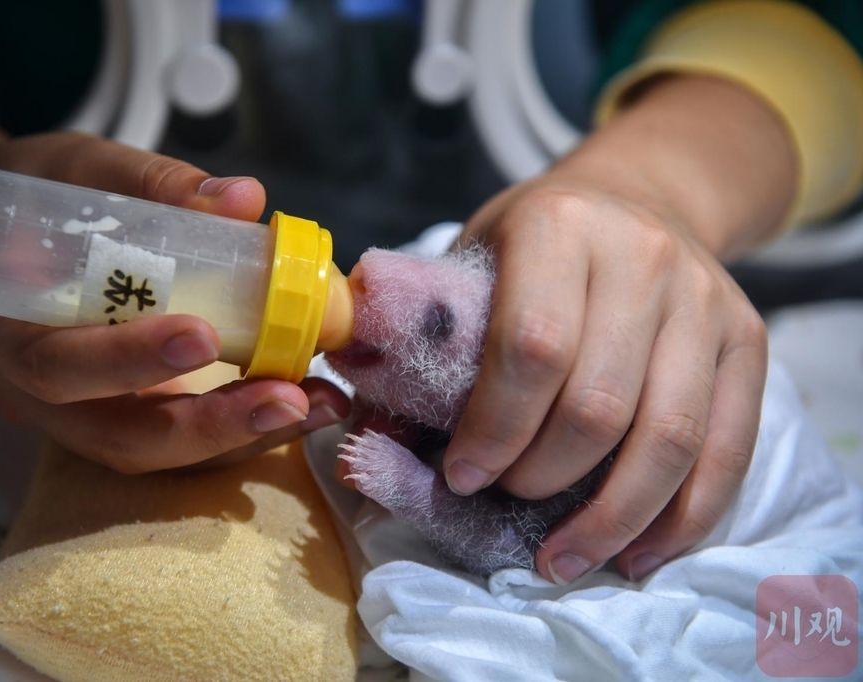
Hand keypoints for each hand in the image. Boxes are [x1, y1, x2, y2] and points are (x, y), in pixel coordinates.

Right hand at [0, 132, 349, 472]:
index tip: (204, 336)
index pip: (56, 364)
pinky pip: (177, 444)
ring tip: (316, 403)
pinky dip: (241, 431)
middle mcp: (30, 392)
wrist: (2, 230)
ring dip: (240, 437)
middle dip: (207, 424)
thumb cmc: (37, 194)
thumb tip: (244, 199)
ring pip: (154, 453)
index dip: (127, 360)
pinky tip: (303, 403)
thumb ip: (156, 184)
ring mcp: (74, 417)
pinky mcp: (116, 419)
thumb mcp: (82, 170)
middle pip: (116, 435)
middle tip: (288, 397)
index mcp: (2, 327)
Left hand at [442, 76, 793, 583]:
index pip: (530, 347)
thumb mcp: (473, 258)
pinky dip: (682, 516)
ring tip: (564, 559)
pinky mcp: (748, 341)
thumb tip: (359, 435)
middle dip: (542, 477)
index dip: (494, 428)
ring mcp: (705, 301)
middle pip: (598, 404)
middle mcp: (642, 258)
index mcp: (558, 226)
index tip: (462, 476)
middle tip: (506, 500)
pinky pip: (726, 448)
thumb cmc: (536, 242)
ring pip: (669, 437)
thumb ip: (423, 335)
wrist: (642, 196)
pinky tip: (638, 552)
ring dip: (611, 518)